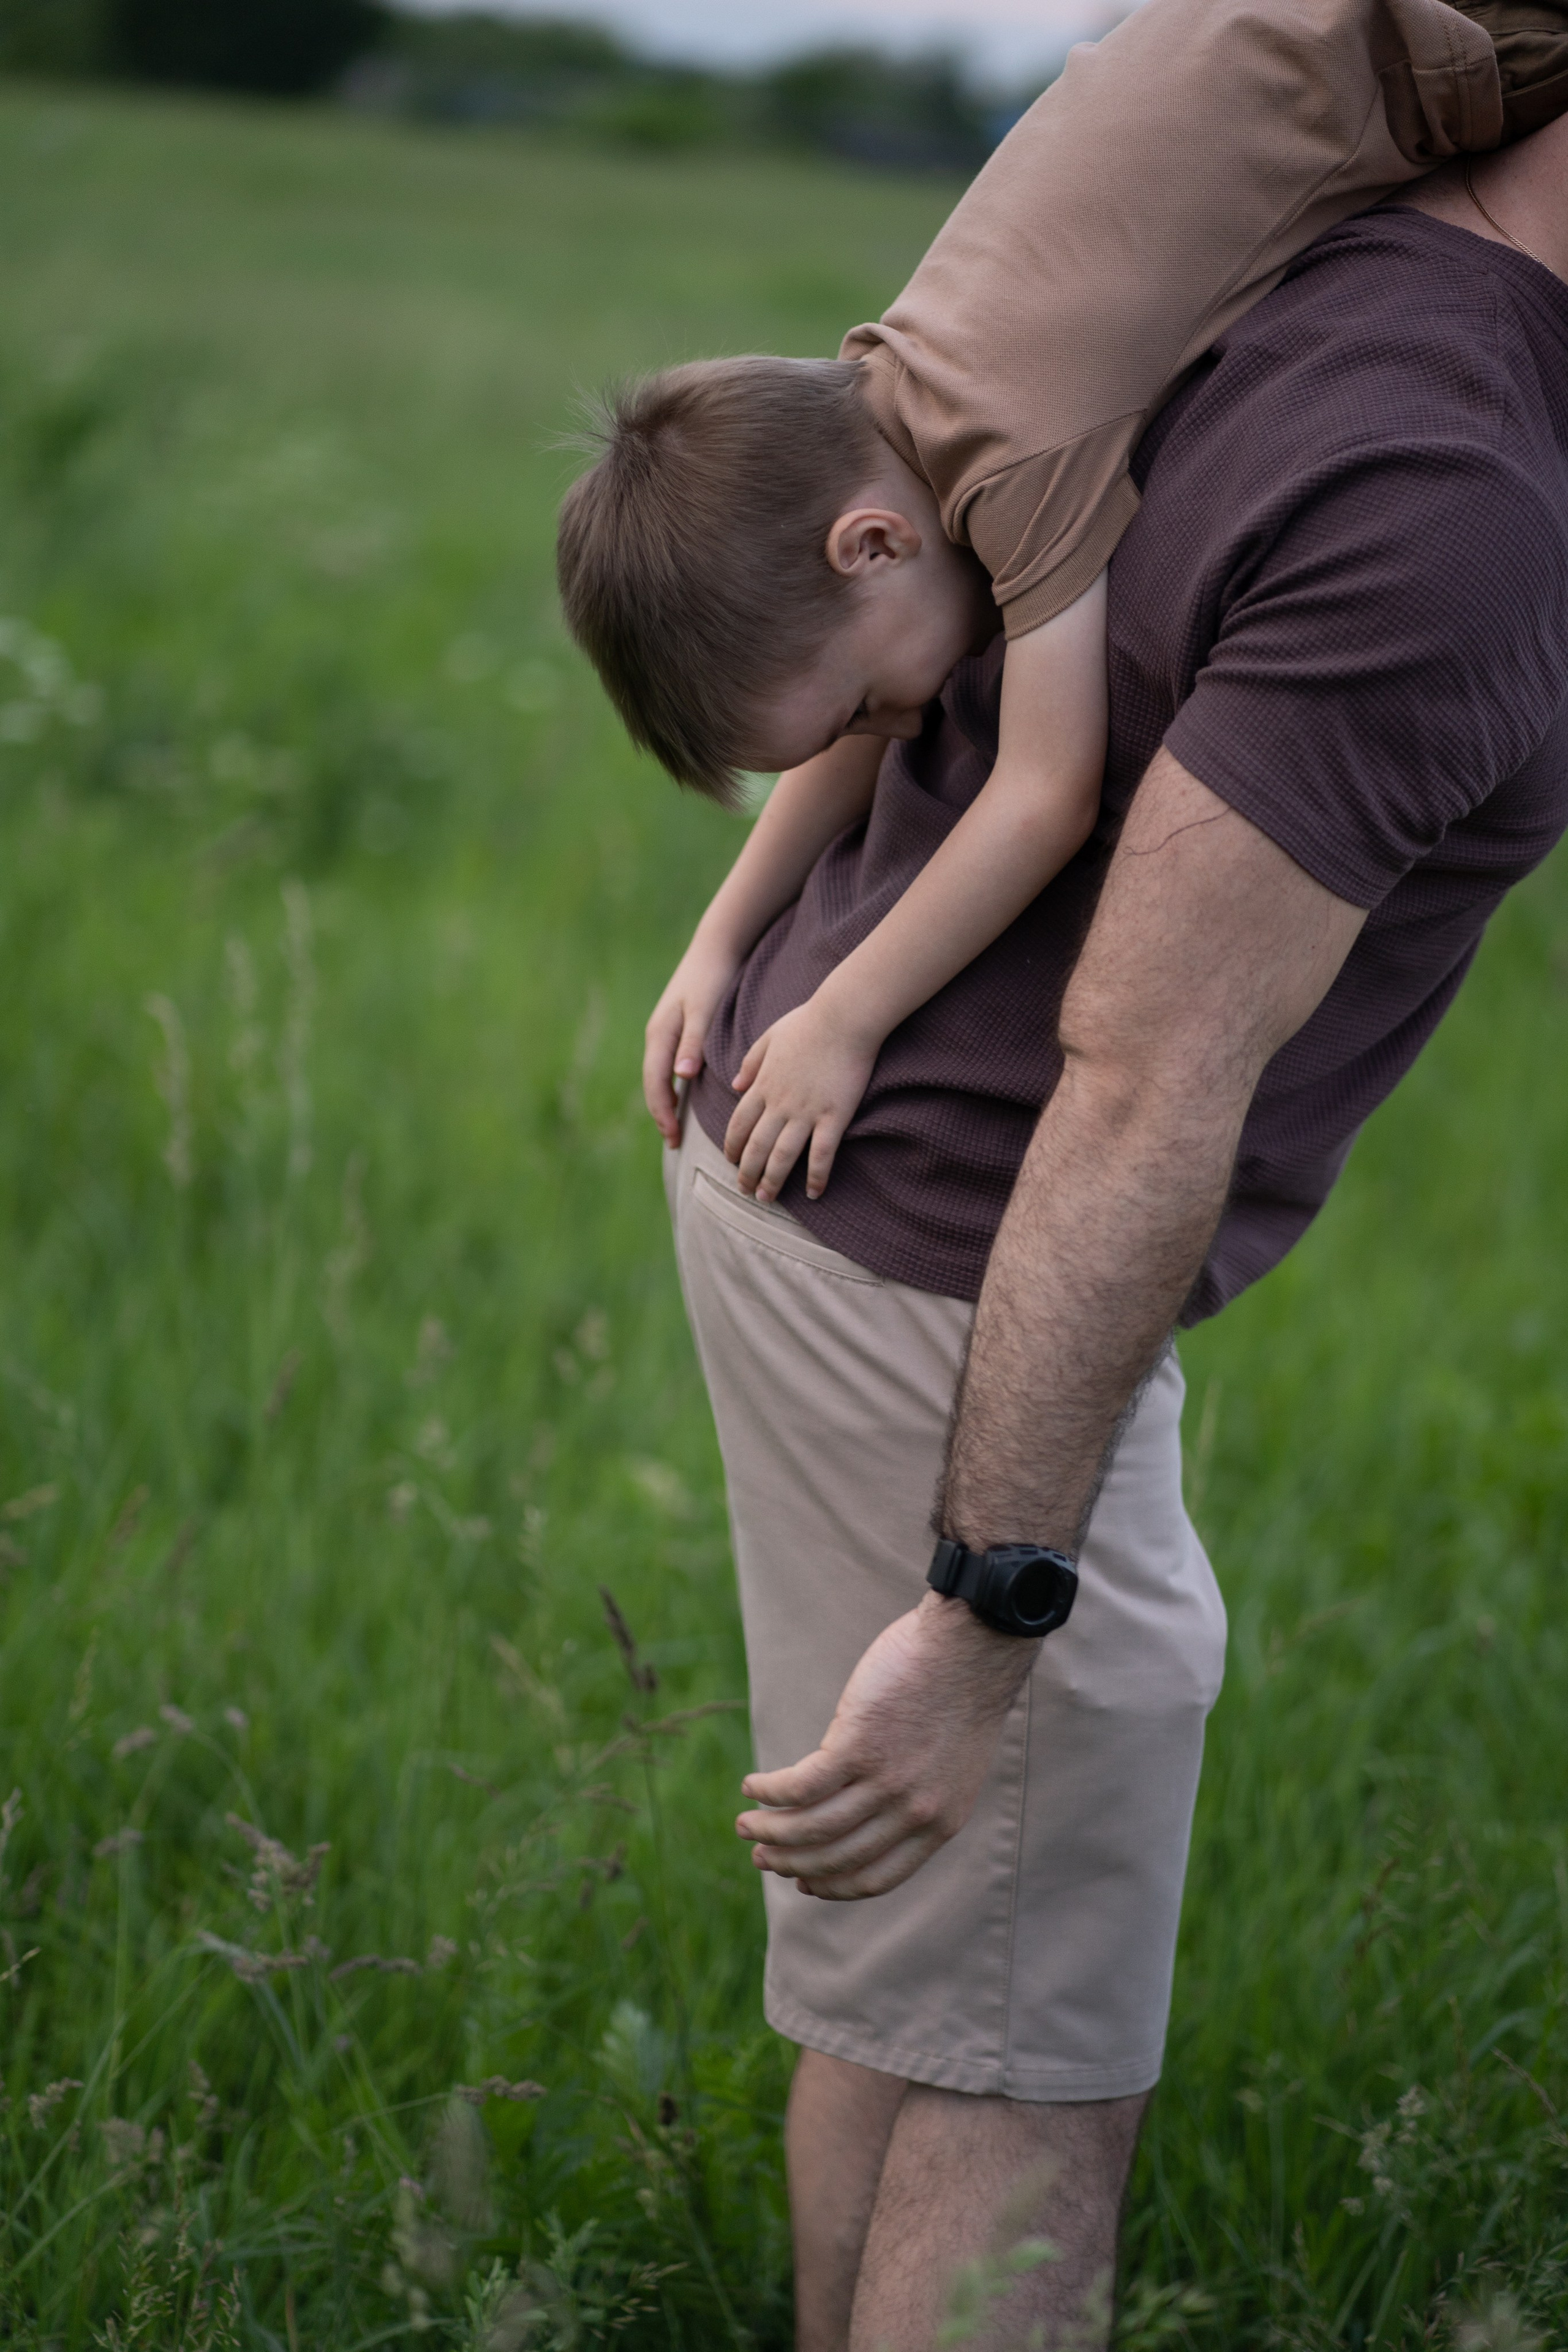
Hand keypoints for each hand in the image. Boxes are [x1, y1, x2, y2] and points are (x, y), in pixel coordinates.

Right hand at [643, 936, 741, 1146]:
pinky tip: (683, 1097)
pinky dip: (671, 1086)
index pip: (655, 1083)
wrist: (716, 947)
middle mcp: (657, 1036)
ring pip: (658, 1076)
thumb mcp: (703, 1011)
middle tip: (673, 1143)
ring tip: (674, 1128)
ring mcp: (665, 1033)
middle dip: (661, 1114)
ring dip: (665, 1103)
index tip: (673, 1137)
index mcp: (660, 1034)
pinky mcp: (676, 1030)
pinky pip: (667, 1066)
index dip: (662, 1112)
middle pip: (653, 1084)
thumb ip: (693, 1043)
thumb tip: (681, 1077)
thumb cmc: (712, 979)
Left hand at [724, 995, 878, 1202]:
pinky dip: (816, 1176)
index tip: (731, 1161)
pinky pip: (822, 1154)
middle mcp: (779, 1102)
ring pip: (782, 1155)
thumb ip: (750, 1062)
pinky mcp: (834, 1116)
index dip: (732, 1146)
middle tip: (746, 1190)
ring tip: (767, 1198)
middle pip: (756, 1146)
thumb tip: (734, 1084)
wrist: (844, 1016)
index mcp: (762, 1083)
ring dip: (772, 1180)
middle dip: (747, 1172)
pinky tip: (814, 1193)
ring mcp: (806, 1111)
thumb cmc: (809, 1021)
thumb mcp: (769, 1036)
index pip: (739, 1123)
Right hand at [734, 1594, 1036, 1899]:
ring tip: (745, 1824)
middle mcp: (912, 1812)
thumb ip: (917, 1795)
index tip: (806, 1882)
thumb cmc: (959, 1693)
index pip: (876, 1877)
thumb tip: (866, 1810)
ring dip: (770, 1831)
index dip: (833, 1885)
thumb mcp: (951, 1765)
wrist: (974, 1646)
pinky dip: (770, 1791)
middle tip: (762, 1857)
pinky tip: (753, 1787)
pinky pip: (800, 1786)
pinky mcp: (857, 1745)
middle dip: (791, 1863)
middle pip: (836, 1857)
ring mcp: (885, 1781)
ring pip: (812, 1827)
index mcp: (939, 1823)